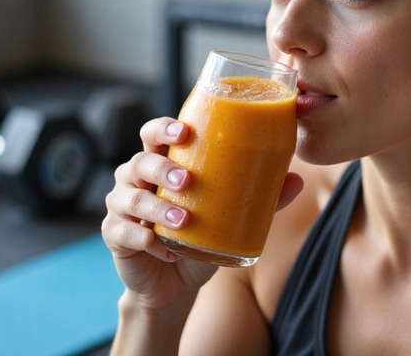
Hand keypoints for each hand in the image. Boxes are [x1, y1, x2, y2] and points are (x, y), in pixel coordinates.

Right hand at [101, 116, 303, 311]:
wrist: (174, 282)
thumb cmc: (200, 237)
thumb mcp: (231, 217)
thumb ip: (260, 199)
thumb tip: (295, 179)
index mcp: (163, 163)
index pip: (154, 135)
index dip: (163, 128)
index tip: (184, 131)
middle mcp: (137, 179)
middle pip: (139, 161)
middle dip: (161, 167)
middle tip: (187, 180)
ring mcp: (122, 207)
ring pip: (129, 197)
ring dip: (156, 206)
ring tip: (182, 219)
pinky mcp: (115, 236)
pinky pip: (121, 231)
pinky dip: (142, 238)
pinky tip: (160, 246)